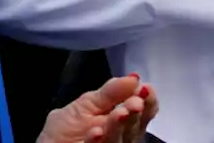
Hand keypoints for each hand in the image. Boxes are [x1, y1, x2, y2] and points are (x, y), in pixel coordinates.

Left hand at [37, 75, 158, 142]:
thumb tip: (134, 77)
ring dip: (118, 127)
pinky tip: (96, 132)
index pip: (143, 112)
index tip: (146, 89)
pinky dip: (96, 142)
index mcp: (122, 121)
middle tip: (134, 103)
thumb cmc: (65, 129)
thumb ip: (110, 92)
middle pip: (134, 128)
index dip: (148, 102)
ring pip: (120, 141)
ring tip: (119, 113)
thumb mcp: (86, 103)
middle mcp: (121, 137)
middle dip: (135, 114)